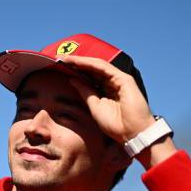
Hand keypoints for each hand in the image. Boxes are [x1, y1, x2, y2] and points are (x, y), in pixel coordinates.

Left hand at [59, 55, 176, 168]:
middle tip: (59, 58)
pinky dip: (90, 63)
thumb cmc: (116, 125)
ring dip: (81, 61)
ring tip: (66, 58)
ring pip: (97, 66)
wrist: (132, 133)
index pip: (89, 77)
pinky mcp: (124, 79)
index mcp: (106, 91)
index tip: (59, 68)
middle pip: (92, 69)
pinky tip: (78, 61)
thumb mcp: (94, 106)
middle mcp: (112, 83)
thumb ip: (85, 92)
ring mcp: (118, 80)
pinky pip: (104, 68)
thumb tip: (72, 79)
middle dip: (76, 63)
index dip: (75, 72)